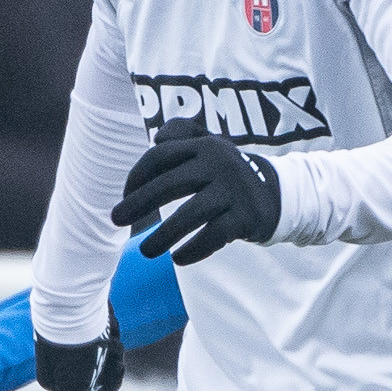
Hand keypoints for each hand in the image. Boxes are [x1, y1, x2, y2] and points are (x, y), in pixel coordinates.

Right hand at [33, 322, 124, 390]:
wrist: (74, 300)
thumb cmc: (75, 348)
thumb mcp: (73, 386)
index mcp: (54, 381)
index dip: (110, 381)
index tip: (113, 364)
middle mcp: (58, 363)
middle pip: (99, 372)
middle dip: (112, 358)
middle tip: (111, 344)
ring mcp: (67, 343)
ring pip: (102, 351)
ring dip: (112, 342)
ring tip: (109, 330)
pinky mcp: (75, 323)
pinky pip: (100, 331)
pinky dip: (109, 328)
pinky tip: (108, 320)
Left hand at [113, 117, 283, 264]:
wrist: (274, 193)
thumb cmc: (226, 172)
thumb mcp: (208, 143)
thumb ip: (181, 132)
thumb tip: (156, 139)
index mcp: (204, 145)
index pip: (160, 156)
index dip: (136, 176)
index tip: (124, 196)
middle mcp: (220, 164)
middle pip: (170, 184)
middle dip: (139, 203)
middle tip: (116, 220)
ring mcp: (235, 191)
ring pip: (191, 214)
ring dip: (164, 235)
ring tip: (145, 251)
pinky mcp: (247, 217)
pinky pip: (214, 236)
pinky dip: (194, 250)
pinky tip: (178, 259)